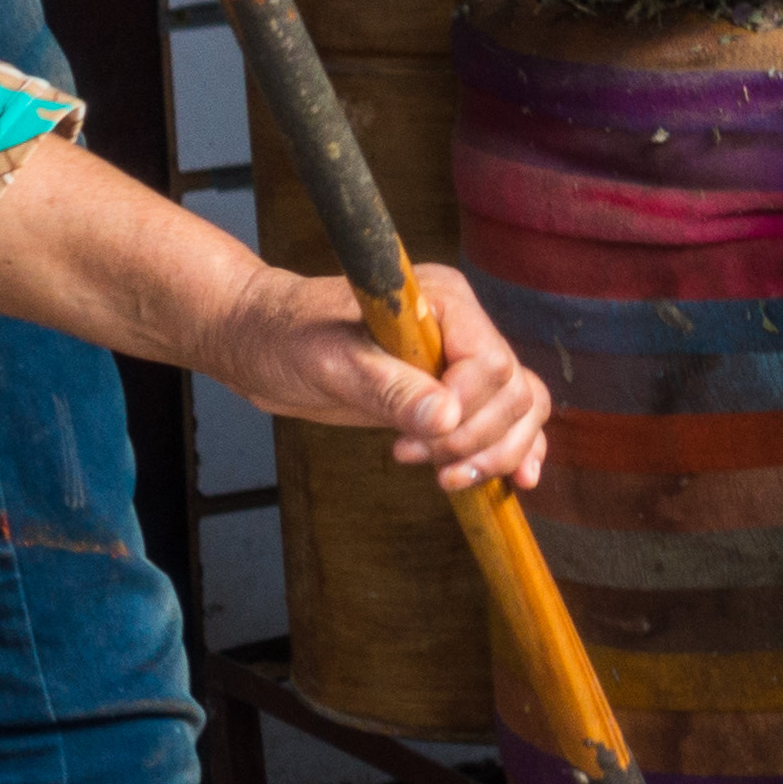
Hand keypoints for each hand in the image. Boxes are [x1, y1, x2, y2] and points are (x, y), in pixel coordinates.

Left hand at [193, 261, 549, 494]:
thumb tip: (446, 418)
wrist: (262, 340)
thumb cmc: (287, 337)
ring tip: (447, 479)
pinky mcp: (451, 391)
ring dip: (496, 452)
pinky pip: (505, 418)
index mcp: (444, 302)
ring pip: (520, 407)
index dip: (466, 409)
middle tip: (423, 463)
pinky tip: (514, 480)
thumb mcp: (330, 364)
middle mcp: (463, 327)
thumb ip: (388, 389)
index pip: (491, 362)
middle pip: (513, 391)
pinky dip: (514, 449)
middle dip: (477, 439)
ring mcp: (459, 360)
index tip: (417, 437)